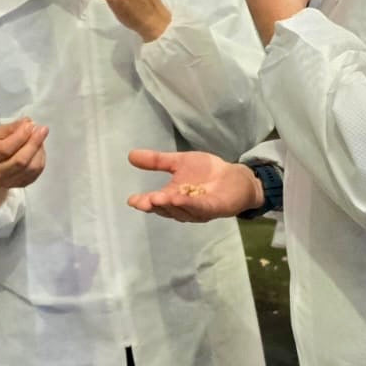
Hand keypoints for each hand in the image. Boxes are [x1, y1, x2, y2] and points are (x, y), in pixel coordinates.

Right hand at [0, 116, 48, 207]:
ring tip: (40, 138)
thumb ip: (11, 128)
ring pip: (31, 168)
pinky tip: (38, 149)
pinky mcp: (20, 185)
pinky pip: (36, 172)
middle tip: (42, 129)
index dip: (21, 136)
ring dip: (39, 150)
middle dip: (34, 143)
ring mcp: (9, 182)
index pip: (6, 149)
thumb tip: (28, 123)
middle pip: (20, 161)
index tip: (30, 125)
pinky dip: (41, 158)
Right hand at [127, 149, 262, 222]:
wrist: (235, 176)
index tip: (132, 200)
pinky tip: (180, 198)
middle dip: (156, 205)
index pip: (155, 202)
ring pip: (181, 211)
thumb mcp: (179, 162)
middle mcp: (182, 207)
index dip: (143, 202)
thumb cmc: (206, 172)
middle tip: (145, 200)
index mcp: (172, 197)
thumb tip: (131, 155)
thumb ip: (157, 160)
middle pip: (166, 209)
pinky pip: (200, 208)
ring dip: (170, 205)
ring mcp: (198, 210)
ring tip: (159, 198)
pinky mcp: (213, 208)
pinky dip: (190, 204)